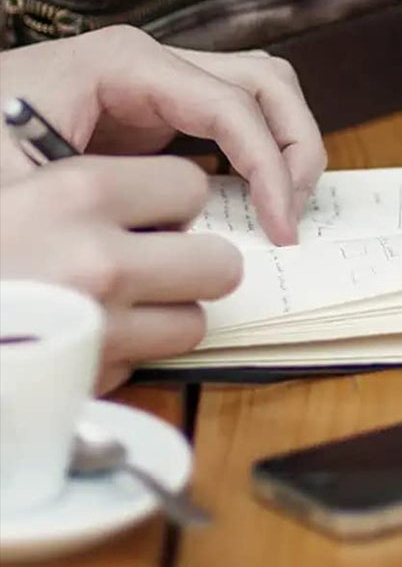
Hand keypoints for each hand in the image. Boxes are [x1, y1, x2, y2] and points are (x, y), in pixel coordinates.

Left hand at [0, 26, 325, 242]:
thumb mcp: (24, 181)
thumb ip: (101, 196)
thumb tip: (178, 232)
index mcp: (126, 63)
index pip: (232, 106)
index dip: (269, 167)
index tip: (280, 226)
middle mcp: (154, 62)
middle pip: (266, 83)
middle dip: (294, 148)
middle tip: (291, 217)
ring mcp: (159, 83)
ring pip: (262, 92)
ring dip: (286, 146)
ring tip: (282, 208)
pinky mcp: (157, 110)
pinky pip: (234, 119)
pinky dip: (258, 154)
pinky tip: (250, 203)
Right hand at [0, 157, 241, 390]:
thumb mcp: (14, 187)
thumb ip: (87, 189)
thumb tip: (172, 194)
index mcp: (75, 190)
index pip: (189, 185)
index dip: (173, 201)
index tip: (149, 210)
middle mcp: (97, 258)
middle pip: (216, 262)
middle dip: (191, 265)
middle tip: (150, 263)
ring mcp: (98, 327)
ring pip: (192, 322)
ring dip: (164, 317)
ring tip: (113, 305)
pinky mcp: (88, 381)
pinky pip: (145, 365)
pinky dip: (124, 356)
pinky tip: (80, 338)